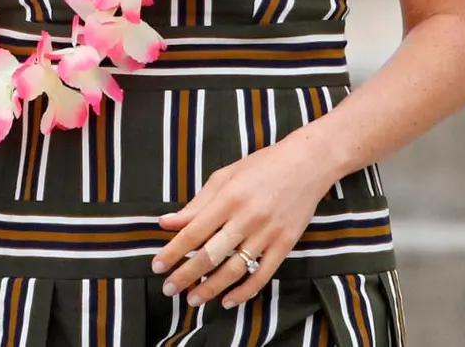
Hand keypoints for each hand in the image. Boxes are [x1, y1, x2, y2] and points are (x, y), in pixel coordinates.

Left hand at [152, 132, 341, 308]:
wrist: (307, 164)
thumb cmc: (261, 166)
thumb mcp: (224, 177)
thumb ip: (196, 204)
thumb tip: (166, 223)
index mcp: (227, 198)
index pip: (193, 232)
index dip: (173, 252)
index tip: (157, 267)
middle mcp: (246, 218)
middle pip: (211, 255)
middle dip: (186, 276)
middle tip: (168, 290)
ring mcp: (268, 233)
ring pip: (235, 269)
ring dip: (211, 288)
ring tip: (193, 300)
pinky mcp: (286, 244)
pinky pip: (263, 274)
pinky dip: (245, 291)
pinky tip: (228, 300)